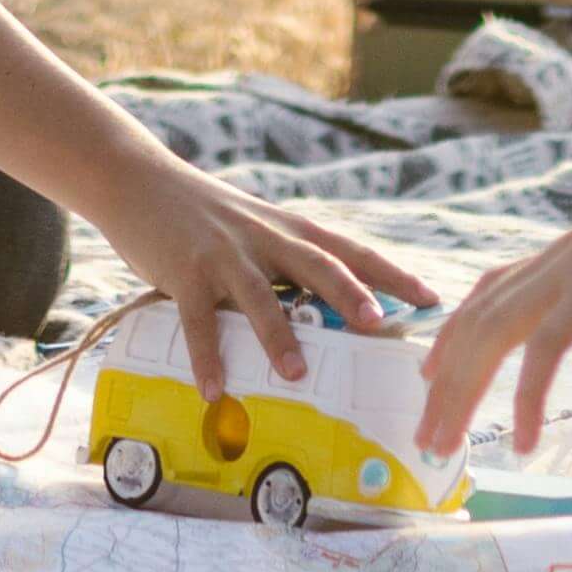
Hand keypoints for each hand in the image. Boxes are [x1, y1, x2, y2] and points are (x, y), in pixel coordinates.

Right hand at [98, 163, 430, 398]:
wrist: (140, 181)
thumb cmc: (206, 215)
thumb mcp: (257, 229)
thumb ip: (288, 264)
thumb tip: (329, 316)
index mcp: (290, 229)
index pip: (352, 251)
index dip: (393, 275)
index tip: (431, 299)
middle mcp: (264, 237)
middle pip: (318, 264)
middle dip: (352, 295)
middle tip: (381, 325)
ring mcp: (224, 254)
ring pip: (259, 295)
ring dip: (278, 336)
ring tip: (297, 375)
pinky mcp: (185, 272)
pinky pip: (198, 320)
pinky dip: (206, 356)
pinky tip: (214, 390)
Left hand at [413, 181, 571, 463]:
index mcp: (571, 259)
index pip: (492, 290)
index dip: (458, 328)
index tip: (431, 370)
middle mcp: (557, 263)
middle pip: (478, 322)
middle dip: (446, 379)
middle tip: (425, 434)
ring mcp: (567, 275)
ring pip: (492, 336)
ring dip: (461, 392)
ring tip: (442, 444)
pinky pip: (544, 351)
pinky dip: (527, 398)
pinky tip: (521, 442)